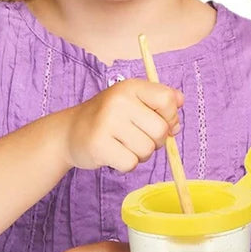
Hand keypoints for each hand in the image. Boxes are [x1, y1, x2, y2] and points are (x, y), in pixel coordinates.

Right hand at [64, 79, 183, 171]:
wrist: (69, 132)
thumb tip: (181, 102)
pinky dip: (127, 164)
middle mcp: (118, 101)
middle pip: (161, 130)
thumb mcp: (134, 99)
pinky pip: (131, 163)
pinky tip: (115, 154)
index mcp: (131, 87)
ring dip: (141, 154)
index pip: (168, 100)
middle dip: (157, 140)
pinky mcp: (98, 146)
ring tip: (125, 145)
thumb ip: (161, 98)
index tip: (161, 121)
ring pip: (148, 149)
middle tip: (139, 137)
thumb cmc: (109, 116)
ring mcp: (107, 123)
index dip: (171, 116)